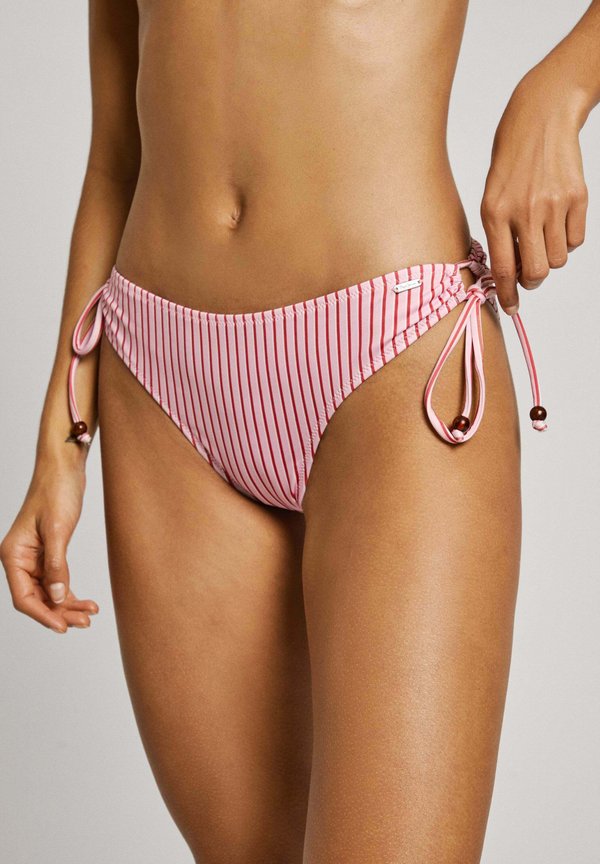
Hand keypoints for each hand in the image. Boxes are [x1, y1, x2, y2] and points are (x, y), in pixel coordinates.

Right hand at [1, 463, 98, 632]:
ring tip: (89, 616)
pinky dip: (71, 593)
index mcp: (14, 555)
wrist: (65, 468)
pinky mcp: (50, 553)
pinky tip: (87, 603)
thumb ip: (57, 565)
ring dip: (68, 606)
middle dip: (60, 613)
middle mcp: (21, 559)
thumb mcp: (58, 530)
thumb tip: (58, 597)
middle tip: (84, 623)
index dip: (43, 614)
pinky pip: (58, 581)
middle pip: (38, 598)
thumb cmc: (56, 491)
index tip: (62, 627)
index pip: (24, 597)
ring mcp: (35, 558)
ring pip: (50, 593)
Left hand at [480, 66, 588, 314]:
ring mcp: (554, 205)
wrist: (542, 117)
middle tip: (529, 273)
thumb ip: (499, 234)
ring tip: (542, 236)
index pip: (503, 269)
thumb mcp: (491, 196)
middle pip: (535, 272)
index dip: (507, 295)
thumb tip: (509, 273)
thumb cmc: (511, 159)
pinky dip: (568, 240)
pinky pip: (576, 241)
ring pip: (558, 260)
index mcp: (495, 213)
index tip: (511, 308)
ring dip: (551, 257)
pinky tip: (558, 220)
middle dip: (532, 281)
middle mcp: (524, 212)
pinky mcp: (578, 197)